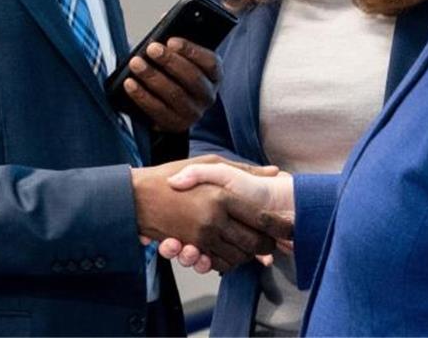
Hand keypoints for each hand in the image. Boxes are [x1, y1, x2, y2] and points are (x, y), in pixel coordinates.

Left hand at [124, 37, 219, 131]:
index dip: (191, 51)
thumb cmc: (177, 72)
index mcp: (215, 75)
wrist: (173, 102)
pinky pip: (157, 110)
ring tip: (136, 63)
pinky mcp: (175, 124)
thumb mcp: (184, 58)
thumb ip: (176, 48)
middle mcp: (208, 96)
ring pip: (174, 94)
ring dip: (153, 77)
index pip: (209, 62)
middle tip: (151, 49)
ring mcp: (193, 113)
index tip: (171, 41)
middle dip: (169, 61)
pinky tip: (130, 83)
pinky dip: (142, 96)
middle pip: (192, 78)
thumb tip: (160, 34)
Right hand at [132, 156, 290, 272]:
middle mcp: (214, 219)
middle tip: (274, 242)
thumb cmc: (173, 175)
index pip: (261, 217)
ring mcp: (202, 236)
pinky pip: (219, 263)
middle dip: (268, 245)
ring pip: (239, 256)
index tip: (289, 227)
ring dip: (249, 255)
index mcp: (222, 195)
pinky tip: (232, 251)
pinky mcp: (192, 248)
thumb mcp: (209, 163)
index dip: (279, 225)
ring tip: (255, 247)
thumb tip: (274, 171)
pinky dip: (229, 262)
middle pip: (254, 242)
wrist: (138, 197)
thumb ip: (243, 170)